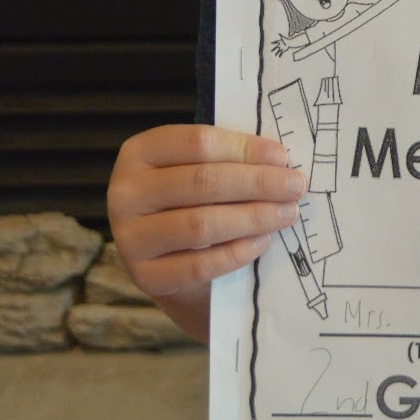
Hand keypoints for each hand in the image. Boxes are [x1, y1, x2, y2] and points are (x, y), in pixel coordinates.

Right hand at [107, 124, 306, 341]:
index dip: (245, 148)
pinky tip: (262, 241)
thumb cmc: (193, 204)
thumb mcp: (201, 171)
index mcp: (139, 152)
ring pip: (200, 223)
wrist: (170, 263)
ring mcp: (130, 237)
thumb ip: (229, 160)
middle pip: (201, 182)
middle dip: (257, 183)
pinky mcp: (145, 277)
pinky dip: (236, 252)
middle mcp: (124, 192)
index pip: (197, 143)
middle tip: (295, 186)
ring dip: (253, 217)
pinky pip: (199, 265)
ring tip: (287, 213)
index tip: (283, 157)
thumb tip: (280, 159)